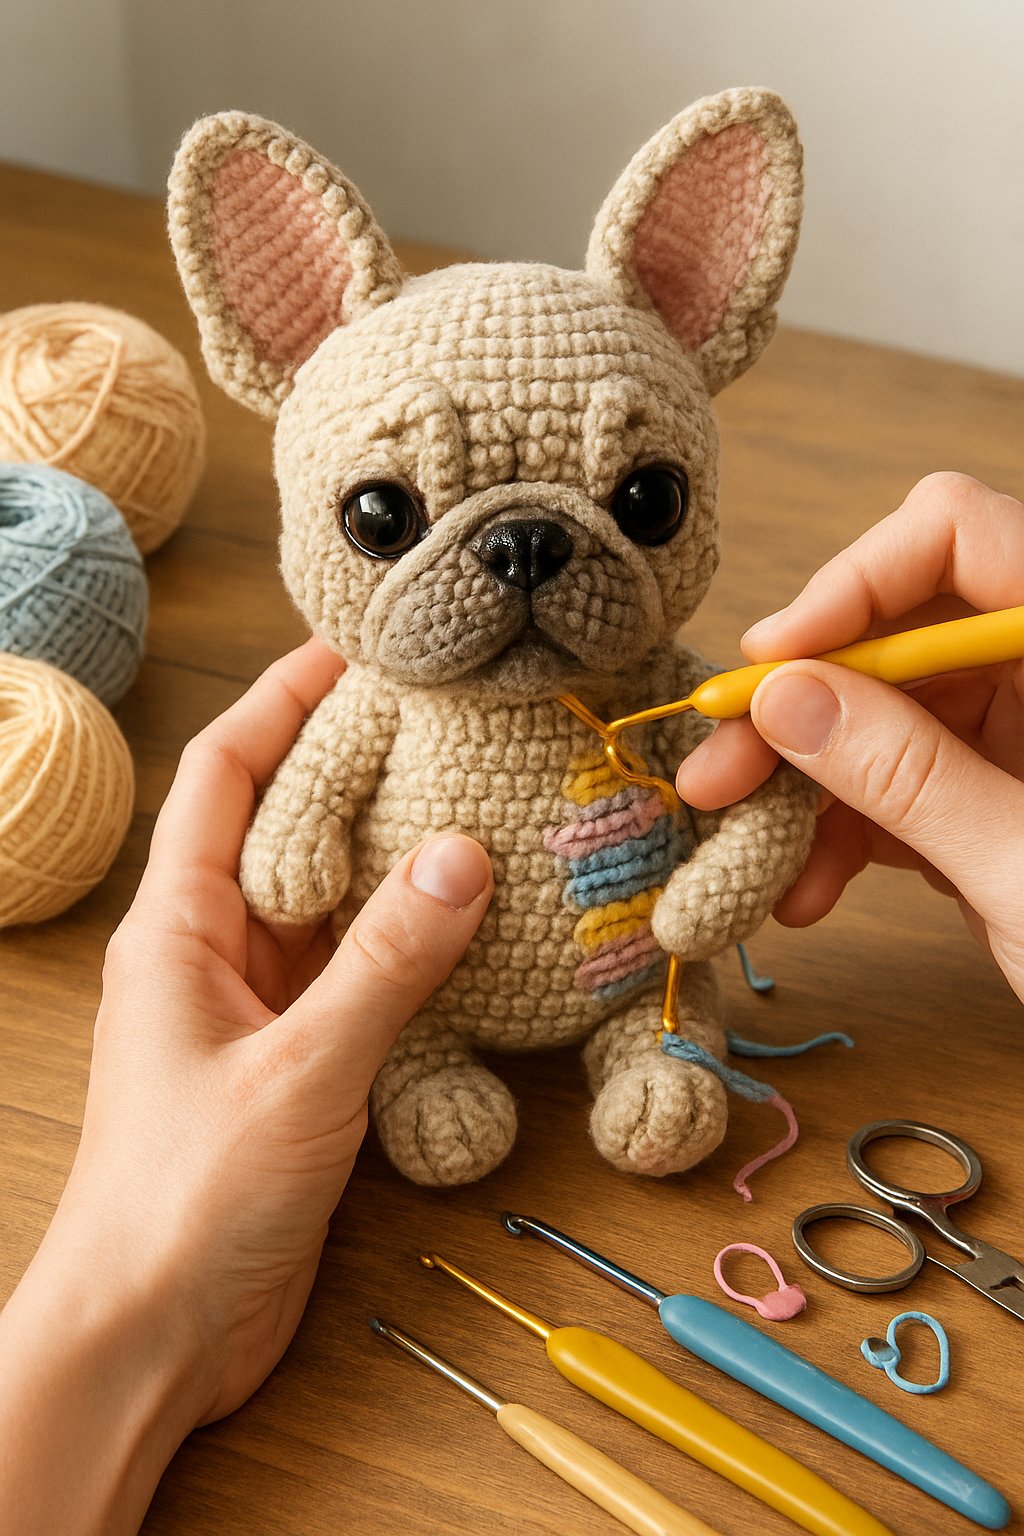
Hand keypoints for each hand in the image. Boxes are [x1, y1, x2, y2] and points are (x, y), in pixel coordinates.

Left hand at [0, 638, 491, 1534]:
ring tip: (483, 797)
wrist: (150, 1337)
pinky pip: (361, 972)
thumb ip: (386, 962)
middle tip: (453, 715)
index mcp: (178, 925)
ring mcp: (259, 1006)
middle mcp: (216, 949)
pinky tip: (478, 923)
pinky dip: (413, 942)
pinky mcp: (300, 1060)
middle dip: (360, 762)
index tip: (359, 646)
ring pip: (334, 900)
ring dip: (396, 854)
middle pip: (289, 821)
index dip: (285, 697)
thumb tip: (463, 851)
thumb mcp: (299, 1069)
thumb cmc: (189, 1199)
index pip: (227, 770)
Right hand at [675, 473, 1023, 999]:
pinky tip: (805, 888)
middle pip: (895, 637)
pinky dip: (842, 836)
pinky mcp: (991, 803)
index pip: (956, 541)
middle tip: (719, 771)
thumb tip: (791, 697)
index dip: (852, 585)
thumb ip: (911, 775)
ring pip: (877, 721)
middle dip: (799, 707)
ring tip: (749, 857)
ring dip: (805, 788)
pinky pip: (894, 789)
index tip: (771, 663)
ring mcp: (1019, 740)